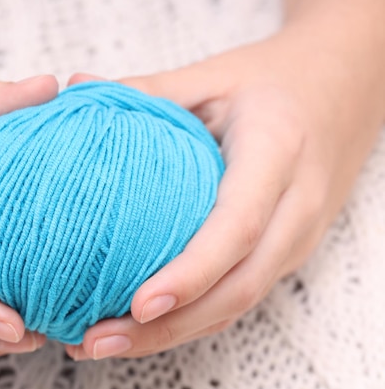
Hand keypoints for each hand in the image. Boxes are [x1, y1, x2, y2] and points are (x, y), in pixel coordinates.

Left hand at [66, 25, 384, 359]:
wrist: (344, 88)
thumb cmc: (274, 81)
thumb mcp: (213, 76)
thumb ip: (149, 91)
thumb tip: (75, 89)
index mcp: (278, 152)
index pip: (238, 226)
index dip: (191, 272)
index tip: (139, 304)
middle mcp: (296, 205)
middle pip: (238, 288)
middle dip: (168, 328)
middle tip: (96, 340)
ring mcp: (297, 235)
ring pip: (239, 303)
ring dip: (174, 334)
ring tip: (104, 343)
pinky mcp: (286, 249)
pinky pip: (239, 293)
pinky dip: (192, 318)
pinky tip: (143, 324)